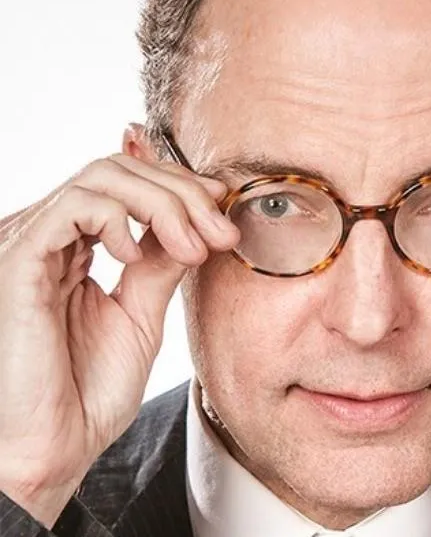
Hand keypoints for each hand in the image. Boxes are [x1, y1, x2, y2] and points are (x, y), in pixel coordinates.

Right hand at [0, 154, 239, 525]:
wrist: (56, 448)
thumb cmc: (90, 388)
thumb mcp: (144, 309)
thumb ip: (163, 259)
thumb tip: (195, 217)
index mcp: (78, 245)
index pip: (131, 180)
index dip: (182, 184)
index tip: (224, 204)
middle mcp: (53, 235)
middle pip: (122, 169)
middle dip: (183, 192)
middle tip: (220, 231)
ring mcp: (34, 244)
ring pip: (103, 176)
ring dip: (164, 203)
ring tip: (192, 249)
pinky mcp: (19, 260)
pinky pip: (74, 207)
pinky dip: (120, 219)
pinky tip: (136, 257)